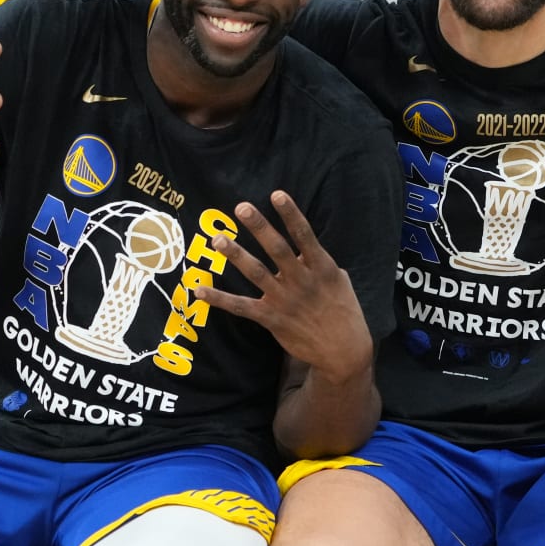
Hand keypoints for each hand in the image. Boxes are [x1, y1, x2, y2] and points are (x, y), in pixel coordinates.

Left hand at [193, 192, 372, 379]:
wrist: (344, 351)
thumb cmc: (344, 311)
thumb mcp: (340, 281)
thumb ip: (320, 262)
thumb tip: (305, 247)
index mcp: (321, 268)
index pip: (304, 235)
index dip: (291, 214)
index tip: (276, 194)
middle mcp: (302, 281)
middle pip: (277, 249)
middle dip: (259, 228)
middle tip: (241, 208)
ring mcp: (285, 300)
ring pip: (257, 273)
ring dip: (236, 256)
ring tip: (218, 239)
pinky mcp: (272, 319)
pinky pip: (242, 307)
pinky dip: (219, 299)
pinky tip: (199, 290)